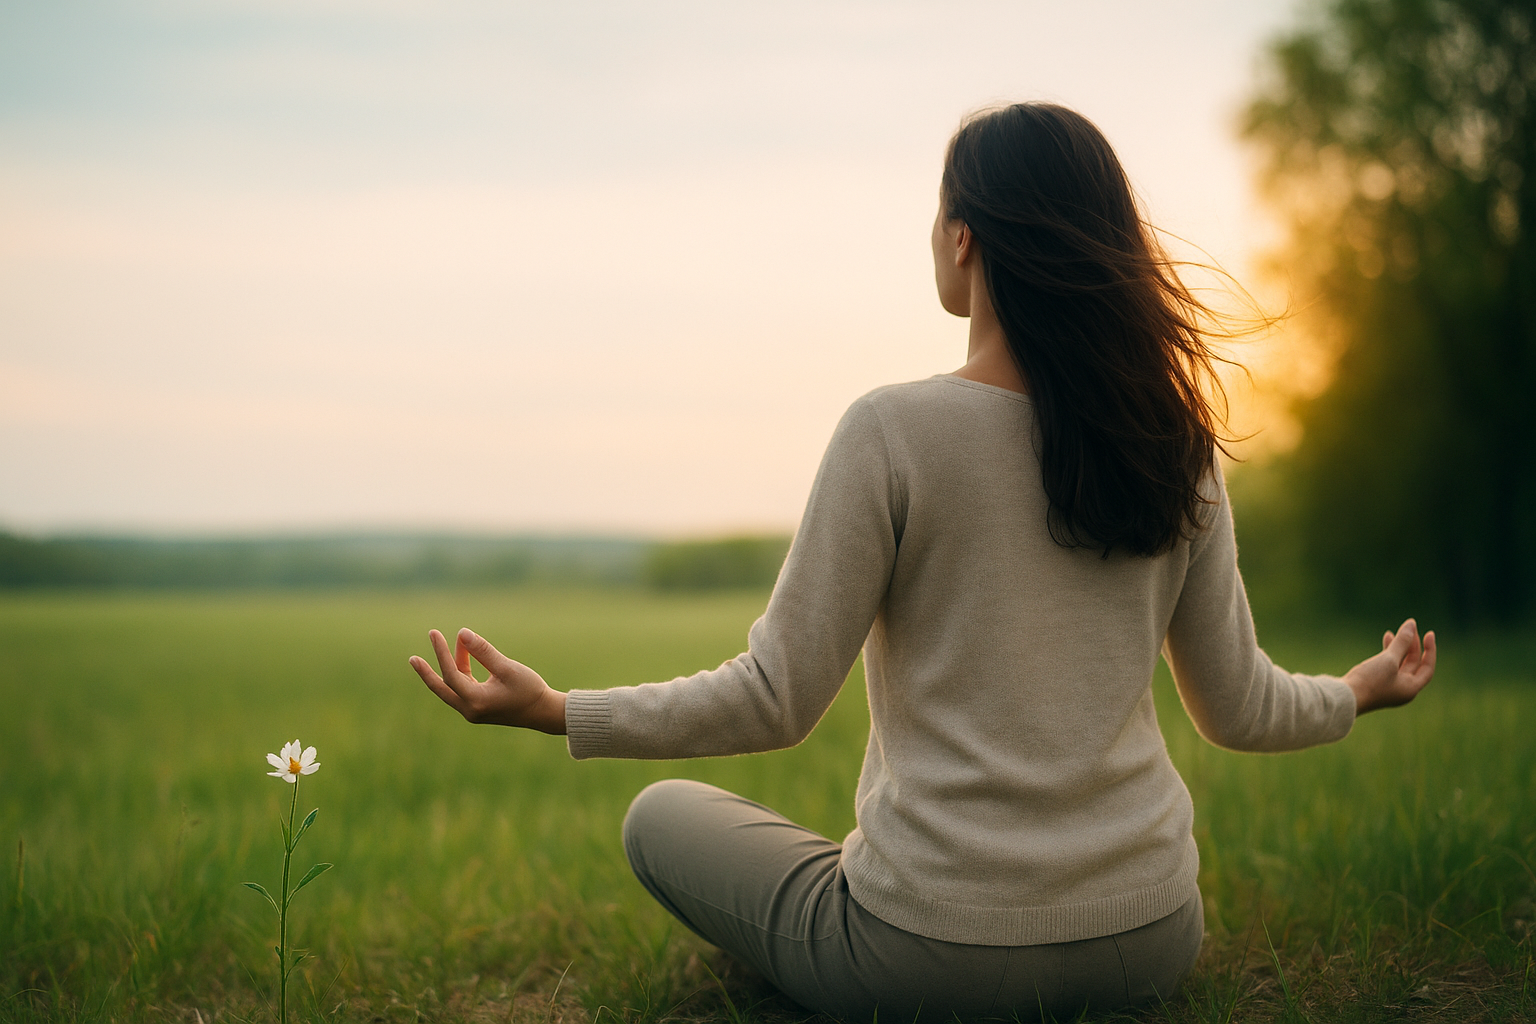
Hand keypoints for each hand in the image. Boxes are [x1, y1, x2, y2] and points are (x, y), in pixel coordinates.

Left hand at [408, 628, 566, 733]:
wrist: (544, 712)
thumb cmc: (529, 690)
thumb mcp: (507, 668)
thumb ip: (484, 651)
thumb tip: (462, 633)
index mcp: (476, 702)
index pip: (451, 675)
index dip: (441, 653)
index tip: (435, 634)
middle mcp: (470, 710)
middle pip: (441, 689)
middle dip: (427, 672)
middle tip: (412, 659)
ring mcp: (473, 711)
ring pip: (453, 687)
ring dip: (452, 665)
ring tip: (457, 643)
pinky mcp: (479, 708)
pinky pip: (463, 688)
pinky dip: (462, 672)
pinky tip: (465, 656)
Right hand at [1343, 618, 1436, 714]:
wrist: (1345, 697)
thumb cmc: (1370, 681)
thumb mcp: (1388, 659)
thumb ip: (1402, 641)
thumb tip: (1411, 624)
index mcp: (1411, 688)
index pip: (1427, 667)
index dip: (1430, 650)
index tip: (1428, 633)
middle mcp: (1402, 689)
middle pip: (1412, 664)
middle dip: (1411, 646)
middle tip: (1407, 628)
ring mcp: (1388, 687)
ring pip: (1398, 664)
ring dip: (1398, 648)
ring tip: (1391, 633)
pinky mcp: (1375, 683)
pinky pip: (1387, 666)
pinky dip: (1387, 654)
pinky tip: (1382, 644)